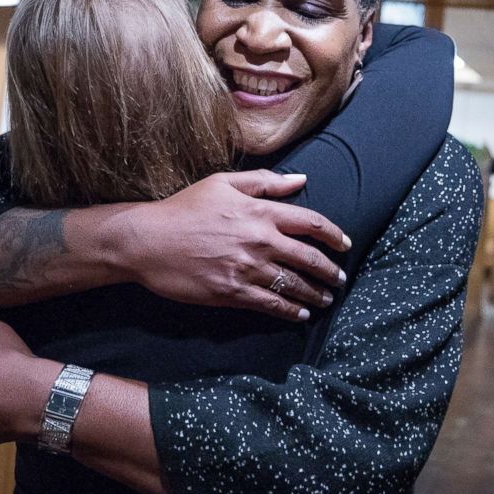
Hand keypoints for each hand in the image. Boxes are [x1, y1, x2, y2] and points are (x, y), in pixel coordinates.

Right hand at [111, 170, 350, 321]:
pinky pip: (270, 304)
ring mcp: (247, 268)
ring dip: (315, 293)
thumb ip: (265, 181)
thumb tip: (301, 180)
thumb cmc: (184, 208)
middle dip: (330, 270)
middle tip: (340, 278)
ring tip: (326, 299)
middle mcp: (259, 241)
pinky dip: (290, 310)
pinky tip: (300, 313)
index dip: (333, 235)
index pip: (310, 223)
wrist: (148, 240)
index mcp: (260, 212)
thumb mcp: (223, 183)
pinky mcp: (232, 292)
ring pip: (293, 284)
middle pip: (309, 258)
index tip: (344, 244)